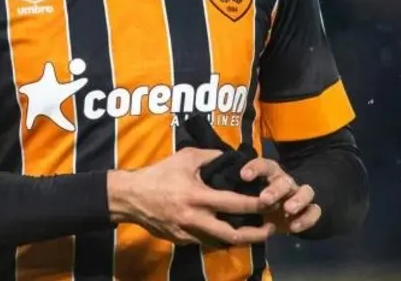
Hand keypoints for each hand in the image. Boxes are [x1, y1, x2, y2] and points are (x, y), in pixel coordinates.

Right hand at [108, 148, 274, 246]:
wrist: (131, 197)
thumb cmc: (159, 174)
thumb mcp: (185, 157)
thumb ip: (210, 157)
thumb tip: (229, 158)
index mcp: (197, 197)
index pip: (234, 204)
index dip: (255, 205)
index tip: (269, 203)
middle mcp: (195, 219)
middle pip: (232, 235)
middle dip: (255, 235)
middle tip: (269, 229)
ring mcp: (187, 233)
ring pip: (219, 243)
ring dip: (238, 239)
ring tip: (252, 232)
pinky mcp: (181, 241)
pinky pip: (204, 241)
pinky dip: (217, 237)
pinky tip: (225, 230)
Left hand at [239, 158, 320, 234]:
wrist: (288, 208)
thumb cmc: (260, 197)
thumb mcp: (248, 191)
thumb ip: (234, 186)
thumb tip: (211, 179)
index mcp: (270, 174)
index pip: (263, 164)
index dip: (254, 168)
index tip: (243, 176)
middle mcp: (285, 181)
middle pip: (284, 179)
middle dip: (275, 189)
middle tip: (264, 199)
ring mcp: (299, 195)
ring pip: (305, 191)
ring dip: (297, 200)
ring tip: (287, 210)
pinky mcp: (309, 210)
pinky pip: (314, 211)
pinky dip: (307, 218)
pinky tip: (294, 228)